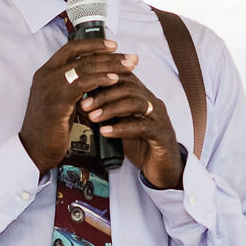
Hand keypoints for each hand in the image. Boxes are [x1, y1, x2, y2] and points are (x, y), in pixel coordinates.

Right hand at [19, 37, 134, 174]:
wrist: (35, 149)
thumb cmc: (51, 127)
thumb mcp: (62, 99)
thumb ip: (74, 85)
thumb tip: (99, 75)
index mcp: (46, 72)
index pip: (70, 48)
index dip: (93, 44)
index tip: (113, 46)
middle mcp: (46, 76)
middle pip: (82, 57)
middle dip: (109, 56)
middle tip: (130, 58)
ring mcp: (49, 88)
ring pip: (84, 68)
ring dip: (109, 66)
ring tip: (128, 67)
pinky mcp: (56, 102)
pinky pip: (82, 85)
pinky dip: (100, 80)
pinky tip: (114, 80)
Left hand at [80, 65, 184, 190]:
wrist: (163, 168)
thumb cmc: (141, 145)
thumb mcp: (121, 124)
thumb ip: (108, 113)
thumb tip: (82, 103)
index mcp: (144, 97)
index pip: (125, 77)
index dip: (103, 80)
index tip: (83, 89)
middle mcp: (153, 103)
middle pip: (129, 87)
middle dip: (104, 94)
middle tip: (84, 105)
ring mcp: (160, 117)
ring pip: (136, 103)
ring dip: (111, 109)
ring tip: (93, 117)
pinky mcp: (162, 134)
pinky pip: (142, 127)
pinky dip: (122, 128)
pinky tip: (106, 132)